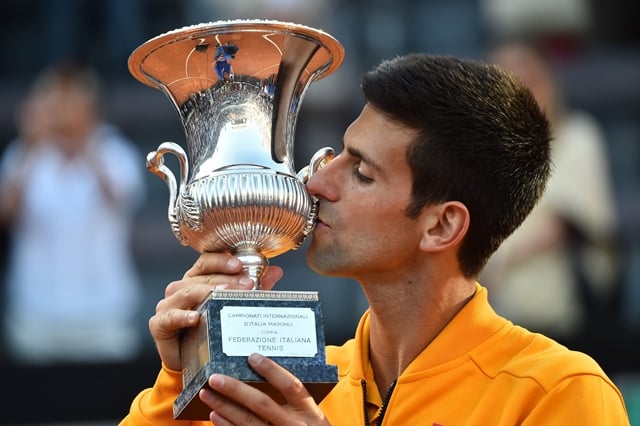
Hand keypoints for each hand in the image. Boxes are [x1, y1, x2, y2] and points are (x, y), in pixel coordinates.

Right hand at [149, 252, 283, 370]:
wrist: (195, 363)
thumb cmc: (214, 330)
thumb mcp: (236, 307)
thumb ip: (255, 288)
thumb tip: (276, 272)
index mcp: (197, 279)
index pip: (207, 261)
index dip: (222, 260)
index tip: (240, 264)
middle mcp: (180, 288)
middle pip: (201, 277)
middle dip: (224, 280)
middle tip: (246, 285)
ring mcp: (168, 304)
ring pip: (187, 292)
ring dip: (207, 292)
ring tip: (225, 295)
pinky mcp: (159, 324)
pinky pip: (170, 317)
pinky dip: (182, 316)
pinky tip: (196, 318)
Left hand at [200, 353, 328, 425]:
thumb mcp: (314, 417)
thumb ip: (296, 401)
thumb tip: (267, 374)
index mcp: (310, 412)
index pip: (290, 386)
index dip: (272, 370)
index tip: (253, 357)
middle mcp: (294, 425)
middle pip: (262, 404)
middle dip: (236, 389)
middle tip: (215, 378)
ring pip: (248, 422)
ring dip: (225, 407)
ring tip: (208, 394)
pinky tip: (215, 415)